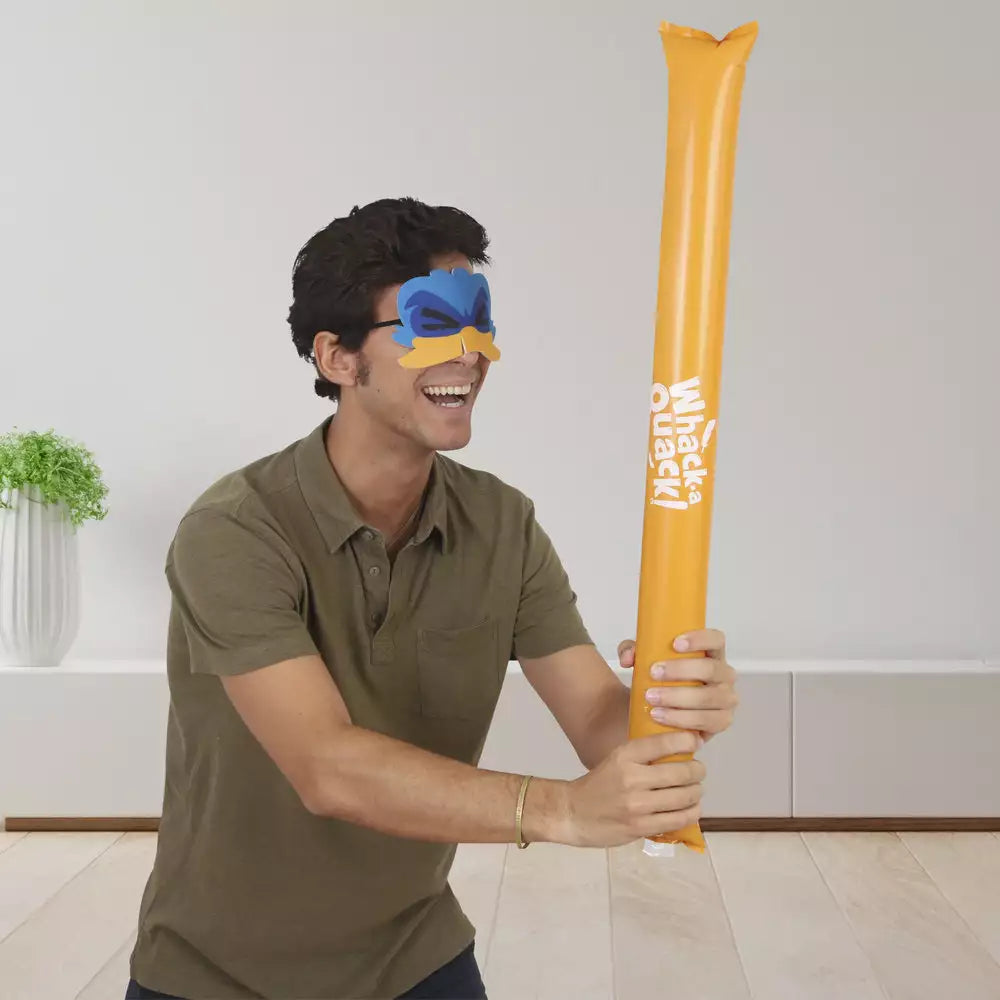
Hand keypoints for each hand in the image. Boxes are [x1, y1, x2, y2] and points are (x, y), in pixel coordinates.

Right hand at [561, 731, 704, 847]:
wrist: (573, 813)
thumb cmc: (600, 784)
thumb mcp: (617, 760)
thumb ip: (645, 756)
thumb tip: (683, 749)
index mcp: (624, 756)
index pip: (663, 743)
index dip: (687, 741)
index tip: (696, 742)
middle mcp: (631, 778)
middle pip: (681, 772)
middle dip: (697, 771)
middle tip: (699, 770)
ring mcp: (637, 805)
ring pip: (683, 797)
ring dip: (696, 793)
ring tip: (696, 790)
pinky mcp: (641, 827)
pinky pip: (677, 820)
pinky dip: (691, 813)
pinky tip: (691, 809)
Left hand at [617, 629, 737, 742]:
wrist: (661, 714)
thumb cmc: (660, 681)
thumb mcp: (644, 661)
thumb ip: (631, 651)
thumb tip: (628, 658)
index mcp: (711, 654)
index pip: (716, 639)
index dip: (700, 639)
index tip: (675, 644)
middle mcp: (724, 675)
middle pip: (711, 669)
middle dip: (681, 671)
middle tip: (653, 673)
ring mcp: (726, 699)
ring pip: (709, 697)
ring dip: (678, 698)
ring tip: (652, 699)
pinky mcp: (721, 721)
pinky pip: (707, 721)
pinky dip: (682, 719)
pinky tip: (662, 717)